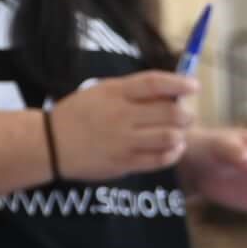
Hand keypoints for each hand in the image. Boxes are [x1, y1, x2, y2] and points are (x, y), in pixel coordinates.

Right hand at [46, 69, 192, 180]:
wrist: (52, 144)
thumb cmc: (79, 114)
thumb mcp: (101, 91)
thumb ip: (133, 91)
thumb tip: (170, 93)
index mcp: (115, 92)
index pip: (154, 83)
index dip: (179, 83)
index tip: (194, 86)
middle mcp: (121, 116)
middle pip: (169, 112)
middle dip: (185, 114)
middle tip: (186, 115)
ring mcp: (123, 141)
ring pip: (169, 137)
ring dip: (181, 134)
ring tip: (178, 132)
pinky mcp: (124, 163)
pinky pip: (160, 159)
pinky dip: (173, 153)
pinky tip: (172, 148)